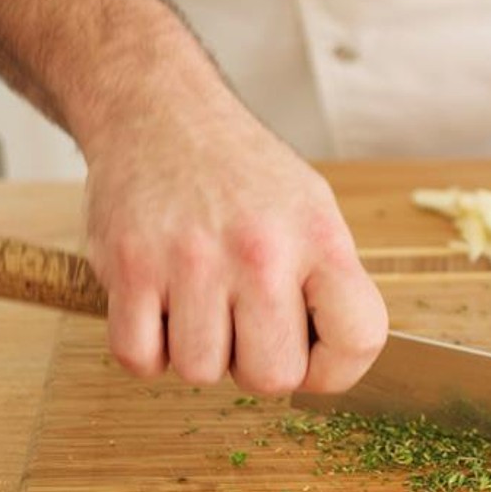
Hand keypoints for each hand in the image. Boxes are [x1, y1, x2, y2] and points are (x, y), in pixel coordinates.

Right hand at [82, 98, 387, 394]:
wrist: (162, 113)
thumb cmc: (242, 173)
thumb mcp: (313, 210)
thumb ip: (328, 283)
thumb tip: (335, 358)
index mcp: (320, 238)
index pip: (360, 338)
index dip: (337, 369)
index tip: (312, 358)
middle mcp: (262, 251)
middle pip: (273, 378)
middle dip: (255, 366)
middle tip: (243, 326)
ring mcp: (193, 261)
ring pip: (200, 373)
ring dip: (196, 352)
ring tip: (199, 303)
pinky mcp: (130, 267)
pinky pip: (140, 359)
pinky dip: (146, 349)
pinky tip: (160, 307)